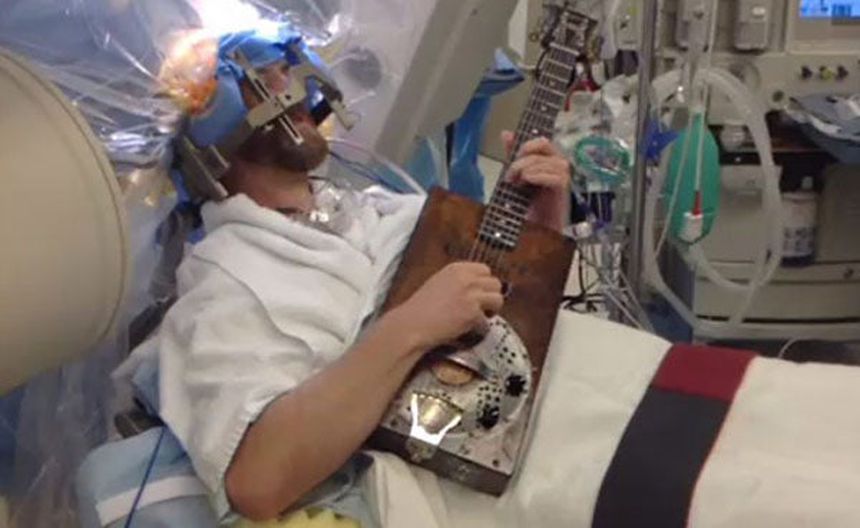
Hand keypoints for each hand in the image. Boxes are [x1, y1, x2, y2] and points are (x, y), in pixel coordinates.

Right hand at [386, 262, 503, 352]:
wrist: (412, 324)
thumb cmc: (420, 308)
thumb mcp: (439, 282)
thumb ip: (459, 280)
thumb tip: (477, 287)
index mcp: (456, 268)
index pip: (485, 269)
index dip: (484, 283)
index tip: (480, 292)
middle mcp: (466, 279)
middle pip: (495, 283)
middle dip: (491, 295)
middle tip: (482, 306)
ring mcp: (471, 295)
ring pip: (498, 300)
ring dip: (491, 310)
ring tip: (479, 317)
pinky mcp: (473, 313)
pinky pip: (487, 322)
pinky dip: (480, 329)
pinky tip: (467, 330)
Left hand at [502, 131, 570, 232]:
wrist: (536, 228)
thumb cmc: (529, 204)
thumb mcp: (517, 176)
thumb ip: (513, 155)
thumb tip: (506, 133)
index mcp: (548, 159)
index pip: (542, 141)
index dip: (526, 144)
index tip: (512, 157)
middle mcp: (558, 165)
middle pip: (545, 146)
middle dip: (523, 158)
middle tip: (510, 174)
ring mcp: (563, 177)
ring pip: (549, 161)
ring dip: (528, 168)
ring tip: (518, 182)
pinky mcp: (564, 190)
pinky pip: (556, 177)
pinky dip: (539, 176)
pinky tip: (528, 181)